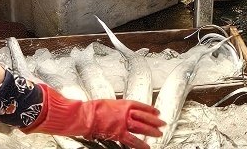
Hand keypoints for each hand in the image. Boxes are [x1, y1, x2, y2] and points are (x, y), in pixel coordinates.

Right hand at [30, 85, 163, 148]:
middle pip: (144, 116)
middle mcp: (125, 112)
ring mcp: (123, 122)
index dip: (149, 109)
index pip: (140, 106)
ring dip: (151, 130)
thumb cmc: (91, 109)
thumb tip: (118, 111)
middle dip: (154, 120)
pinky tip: (147, 146)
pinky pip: (132, 140)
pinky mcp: (118, 133)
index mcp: (122, 103)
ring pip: (141, 127)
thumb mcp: (107, 104)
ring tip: (159, 133)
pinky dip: (140, 144)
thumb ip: (116, 108)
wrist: (84, 115)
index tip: (156, 111)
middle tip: (162, 123)